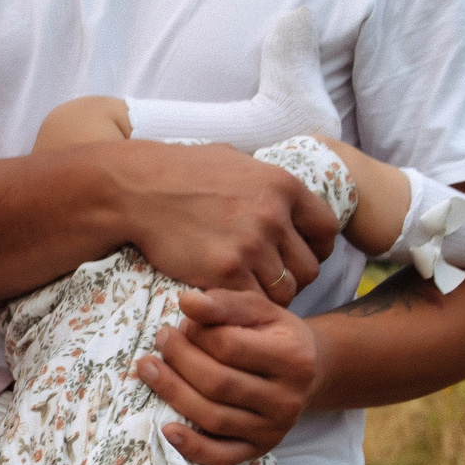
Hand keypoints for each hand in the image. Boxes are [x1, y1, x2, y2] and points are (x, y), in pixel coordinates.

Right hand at [115, 143, 337, 303]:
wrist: (137, 189)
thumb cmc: (179, 171)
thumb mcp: (232, 159)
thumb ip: (263, 178)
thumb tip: (279, 191)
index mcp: (283, 185)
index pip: (327, 230)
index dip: (316, 249)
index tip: (298, 256)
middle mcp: (274, 215)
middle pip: (310, 268)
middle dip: (293, 278)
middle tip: (270, 280)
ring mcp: (251, 245)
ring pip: (285, 291)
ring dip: (269, 296)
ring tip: (248, 291)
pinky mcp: (226, 271)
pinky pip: (254, 302)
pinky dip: (244, 305)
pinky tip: (228, 296)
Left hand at [137, 288, 318, 464]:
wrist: (307, 373)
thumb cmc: (275, 335)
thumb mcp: (257, 310)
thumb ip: (223, 303)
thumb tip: (186, 302)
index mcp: (293, 358)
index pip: (231, 347)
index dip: (197, 334)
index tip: (182, 323)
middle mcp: (287, 399)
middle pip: (218, 384)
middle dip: (180, 361)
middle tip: (161, 340)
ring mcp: (274, 430)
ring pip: (214, 418)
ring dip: (174, 394)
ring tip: (149, 369)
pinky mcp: (259, 450)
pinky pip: (221, 457)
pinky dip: (191, 447)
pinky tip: (166, 430)